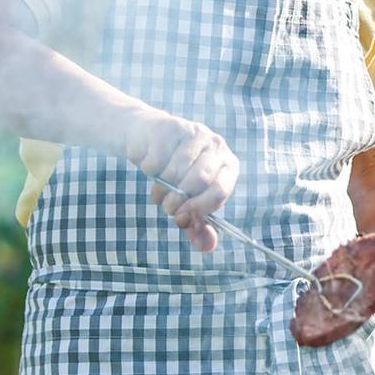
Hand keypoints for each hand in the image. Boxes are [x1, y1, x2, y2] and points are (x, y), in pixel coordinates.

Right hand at [121, 108, 238, 251]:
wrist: (146, 138)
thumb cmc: (173, 174)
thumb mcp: (187, 201)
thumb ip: (198, 226)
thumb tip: (207, 247)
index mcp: (228, 165)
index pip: (220, 190)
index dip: (199, 209)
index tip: (182, 220)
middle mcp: (216, 146)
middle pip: (199, 180)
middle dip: (179, 201)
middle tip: (168, 208)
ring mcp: (195, 133)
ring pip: (176, 171)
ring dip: (162, 189)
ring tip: (158, 191)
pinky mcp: (171, 127)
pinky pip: (157, 159)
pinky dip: (149, 170)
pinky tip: (150, 168)